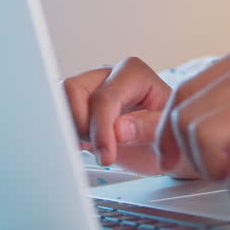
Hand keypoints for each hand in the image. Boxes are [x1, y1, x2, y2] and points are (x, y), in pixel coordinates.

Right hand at [62, 56, 197, 175]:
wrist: (168, 147)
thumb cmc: (172, 136)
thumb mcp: (171, 135)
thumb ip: (148, 128)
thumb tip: (118, 129)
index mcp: (134, 73)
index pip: (105, 96)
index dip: (101, 129)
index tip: (106, 155)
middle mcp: (109, 75)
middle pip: (73, 90)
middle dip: (82, 126)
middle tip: (101, 149)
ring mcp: (91, 88)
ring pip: (60, 100)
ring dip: (71, 128)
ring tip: (94, 147)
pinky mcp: (79, 105)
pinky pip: (57, 112)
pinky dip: (64, 132)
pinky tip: (83, 146)